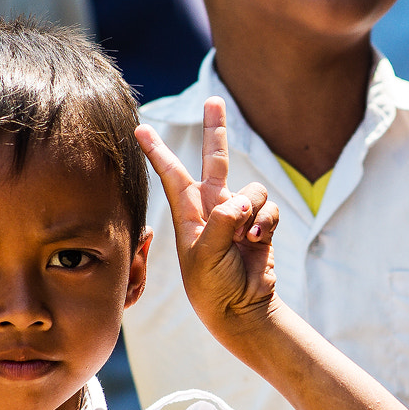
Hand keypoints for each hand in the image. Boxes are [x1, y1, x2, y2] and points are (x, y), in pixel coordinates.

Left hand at [135, 98, 279, 337]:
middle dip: (215, 130)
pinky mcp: (260, 224)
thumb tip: (240, 201)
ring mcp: (238, 215)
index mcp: (188, 213)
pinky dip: (266, 223)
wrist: (241, 308)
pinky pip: (268, 208)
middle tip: (213, 101)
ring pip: (252, 190)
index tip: (140, 129)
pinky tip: (256, 242)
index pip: (171, 175)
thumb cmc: (213, 286)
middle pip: (214, 159)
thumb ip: (221, 223)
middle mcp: (213, 208)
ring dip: (252, 213)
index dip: (157, 151)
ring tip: (243, 240)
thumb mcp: (206, 256)